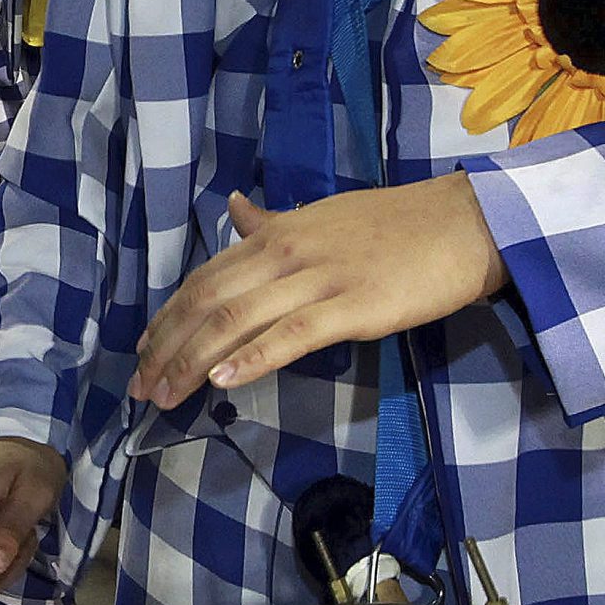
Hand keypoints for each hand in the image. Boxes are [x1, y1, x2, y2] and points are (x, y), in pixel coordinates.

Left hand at [132, 182, 506, 408]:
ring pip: (237, 322)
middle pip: (207, 303)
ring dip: (193, 361)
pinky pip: (291, 336)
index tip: (142, 353)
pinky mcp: (353, 308)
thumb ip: (272, 224)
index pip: (204, 279)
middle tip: (142, 389)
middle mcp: (285, 254)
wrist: (462, 223)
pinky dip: (252, 358)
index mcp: (275, 235)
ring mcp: (318, 280)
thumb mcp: (321, 216)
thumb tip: (233, 210)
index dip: (167, 318)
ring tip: (166, 395)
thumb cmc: (394, 225)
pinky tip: (223, 382)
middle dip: (167, 348)